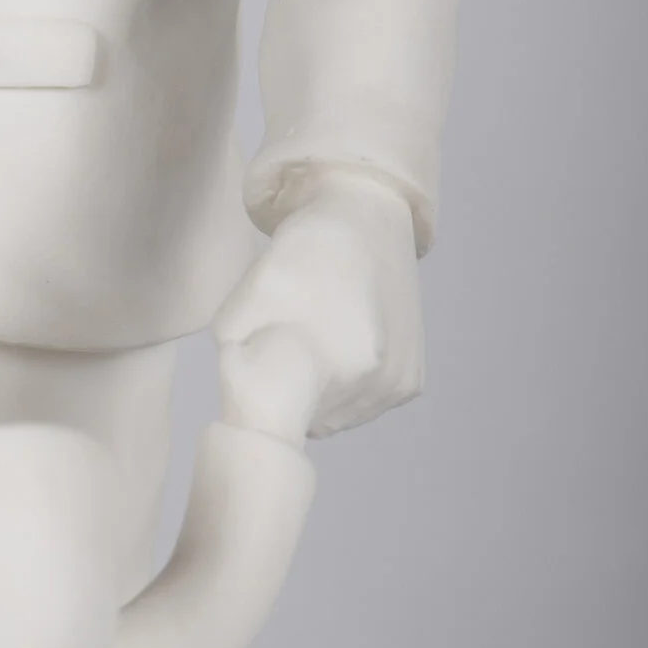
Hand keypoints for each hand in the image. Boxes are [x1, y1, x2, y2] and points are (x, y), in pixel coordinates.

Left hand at [215, 170, 423, 438]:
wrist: (367, 219)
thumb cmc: (298, 259)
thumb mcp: (241, 307)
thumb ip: (235, 364)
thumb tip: (244, 407)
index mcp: (328, 366)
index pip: (274, 428)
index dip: (255, 413)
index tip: (251, 384)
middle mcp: (370, 384)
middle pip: (302, 422)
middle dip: (287, 394)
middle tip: (287, 345)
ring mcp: (394, 387)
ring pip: (331, 419)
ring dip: (316, 395)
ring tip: (318, 340)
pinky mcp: (411, 383)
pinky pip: (360, 408)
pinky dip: (345, 389)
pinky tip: (343, 344)